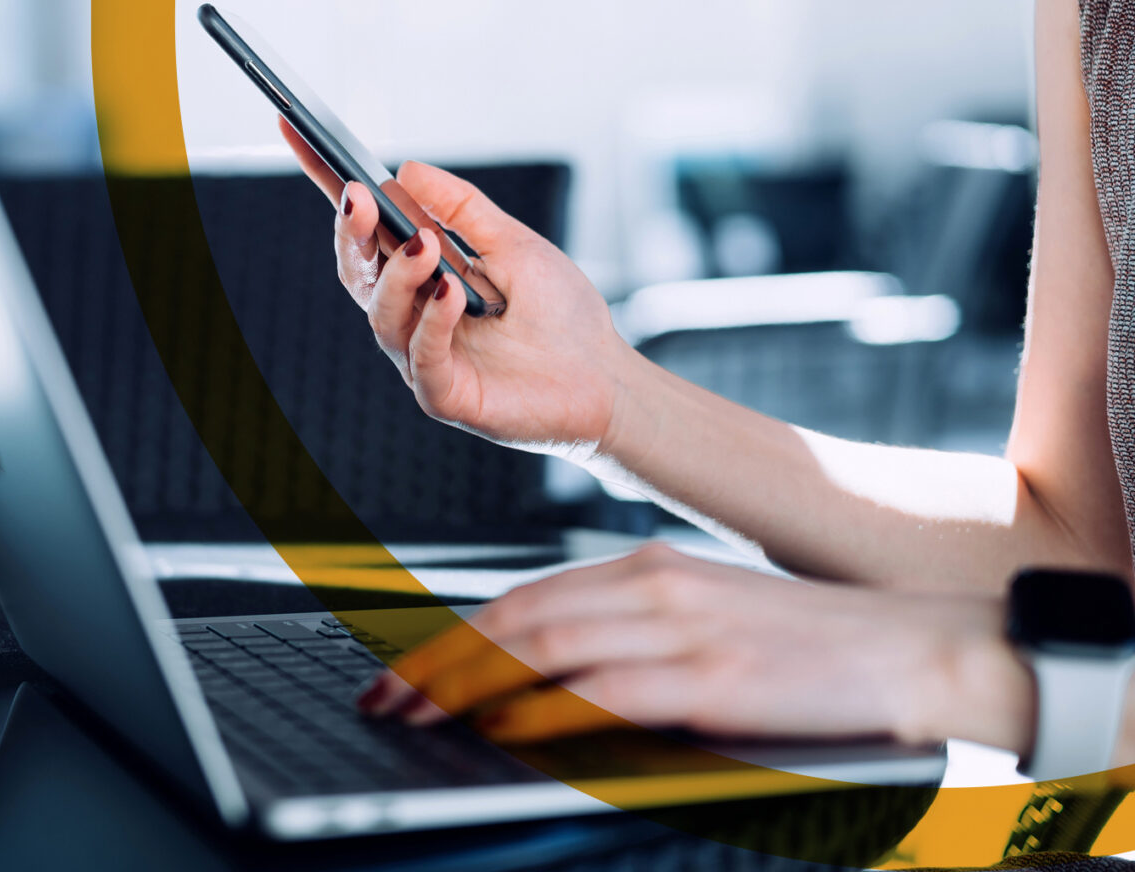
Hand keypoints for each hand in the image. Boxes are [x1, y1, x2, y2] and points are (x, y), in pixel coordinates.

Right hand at [280, 119, 633, 453]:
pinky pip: (421, 356)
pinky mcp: (443, 394)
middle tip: (359, 197)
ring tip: (425, 245)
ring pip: (382, 312)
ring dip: (399, 274)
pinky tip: (451, 292)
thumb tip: (405, 169)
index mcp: (421, 274)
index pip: (365, 227)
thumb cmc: (560, 315)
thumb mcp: (514, 243)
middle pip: (358, 270)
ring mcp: (421, 356)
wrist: (606, 380)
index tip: (297, 132)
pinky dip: (431, 320)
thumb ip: (462, 209)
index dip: (327, 183)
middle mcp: (411, 313)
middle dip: (352, 232)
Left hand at [356, 545, 1034, 754]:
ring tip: (419, 716)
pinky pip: (606, 693)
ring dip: (468, 686)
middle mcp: (652, 586)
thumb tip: (547, 680)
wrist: (913, 647)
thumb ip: (629, 635)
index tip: (403, 671)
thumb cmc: (806, 645)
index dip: (453, 637)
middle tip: (384, 699)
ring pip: (544, 649)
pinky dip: (545, 710)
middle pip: (515, 621)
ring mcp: (682, 630)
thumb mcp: (703, 618)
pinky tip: (504, 728)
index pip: (522, 600)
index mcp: (645, 568)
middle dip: (437, 664)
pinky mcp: (713, 680)